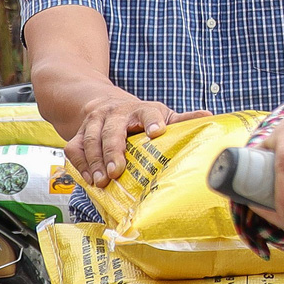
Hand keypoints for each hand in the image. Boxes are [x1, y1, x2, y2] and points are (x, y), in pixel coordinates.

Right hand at [65, 95, 209, 186]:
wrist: (101, 102)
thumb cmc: (137, 116)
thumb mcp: (160, 114)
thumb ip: (182, 119)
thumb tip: (209, 117)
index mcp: (140, 109)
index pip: (148, 112)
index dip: (152, 121)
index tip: (156, 131)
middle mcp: (115, 114)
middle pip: (112, 130)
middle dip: (114, 151)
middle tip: (118, 170)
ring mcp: (94, 123)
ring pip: (90, 140)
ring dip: (95, 162)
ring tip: (102, 181)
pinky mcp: (77, 133)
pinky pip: (74, 149)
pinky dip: (80, 164)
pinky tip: (89, 179)